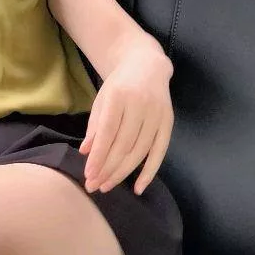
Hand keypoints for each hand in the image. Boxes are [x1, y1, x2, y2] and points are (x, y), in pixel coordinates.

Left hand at [80, 47, 173, 195]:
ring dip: (122, 172)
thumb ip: (95, 125)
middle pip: (124, 144)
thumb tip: (85, 152)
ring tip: (106, 186)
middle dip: (107, 168)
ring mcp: (157, 114)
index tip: (88, 174)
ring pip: (140, 151)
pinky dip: (149, 172)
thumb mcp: (102, 99)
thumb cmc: (119, 85)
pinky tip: (138, 188)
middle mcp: (141, 105)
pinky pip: (160, 152)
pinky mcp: (169, 122)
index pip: (108, 131)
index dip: (99, 155)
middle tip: (93, 186)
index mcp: (120, 96)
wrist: (147, 66)